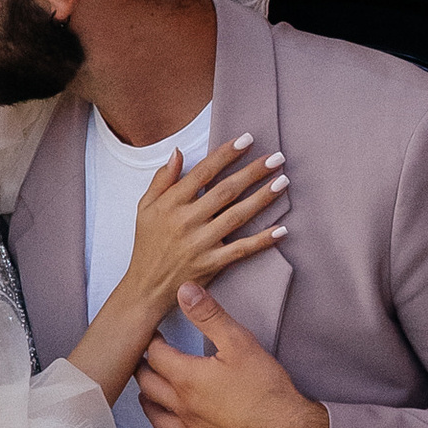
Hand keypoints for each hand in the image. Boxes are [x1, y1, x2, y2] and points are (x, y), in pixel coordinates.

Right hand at [121, 136, 288, 321]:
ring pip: (237, 216)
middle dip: (253, 172)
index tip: (246, 140)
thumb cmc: (147, 244)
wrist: (146, 287)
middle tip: (277, 158)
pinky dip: (262, 240)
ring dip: (262, 198)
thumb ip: (162, 179)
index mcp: (171, 204)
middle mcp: (186, 221)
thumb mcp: (145, 208)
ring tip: (283, 182)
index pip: (203, 173)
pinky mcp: (211, 264)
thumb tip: (178, 152)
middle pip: (226, 191)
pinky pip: (241, 250)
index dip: (226, 154)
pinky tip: (281, 229)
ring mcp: (200, 243)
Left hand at [134, 283, 333, 427]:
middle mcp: (182, 407)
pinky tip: (175, 425)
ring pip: (156, 417)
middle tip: (143, 358)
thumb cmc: (265, 390)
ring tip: (147, 391)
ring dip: (148, 401)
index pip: (155, 356)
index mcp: (186, 379)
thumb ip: (210, 315)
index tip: (155, 335)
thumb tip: (185, 291)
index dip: (152, 341)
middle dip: (143, 369)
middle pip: (148, 386)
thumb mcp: (239, 342)